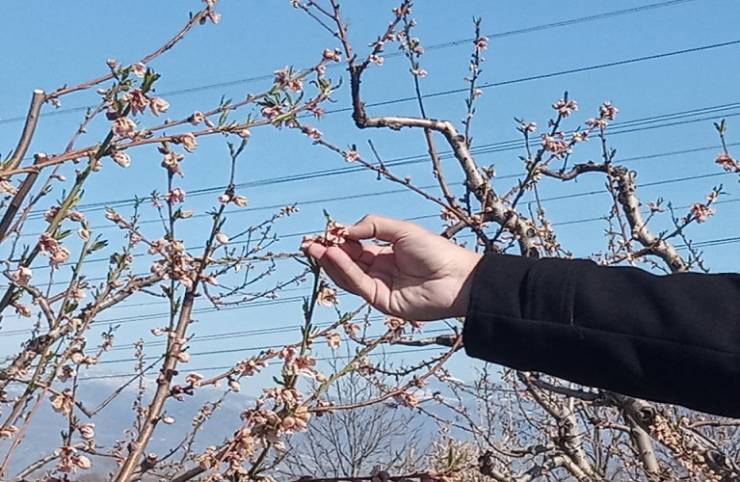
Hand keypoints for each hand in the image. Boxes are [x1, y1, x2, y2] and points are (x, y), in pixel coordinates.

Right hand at [303, 214, 481, 320]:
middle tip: (307, 243)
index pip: (354, 248)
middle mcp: (379, 271)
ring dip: (330, 262)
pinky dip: (344, 270)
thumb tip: (345, 229)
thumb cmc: (436, 251)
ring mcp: (379, 287)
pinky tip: (334, 255)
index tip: (320, 233)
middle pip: (346, 262)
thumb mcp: (401, 230)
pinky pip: (358, 284)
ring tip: (315, 248)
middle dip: (326, 252)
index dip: (336, 240)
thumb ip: (373, 226)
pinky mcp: (381, 302)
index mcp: (385, 254)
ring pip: (347, 275)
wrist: (457, 278)